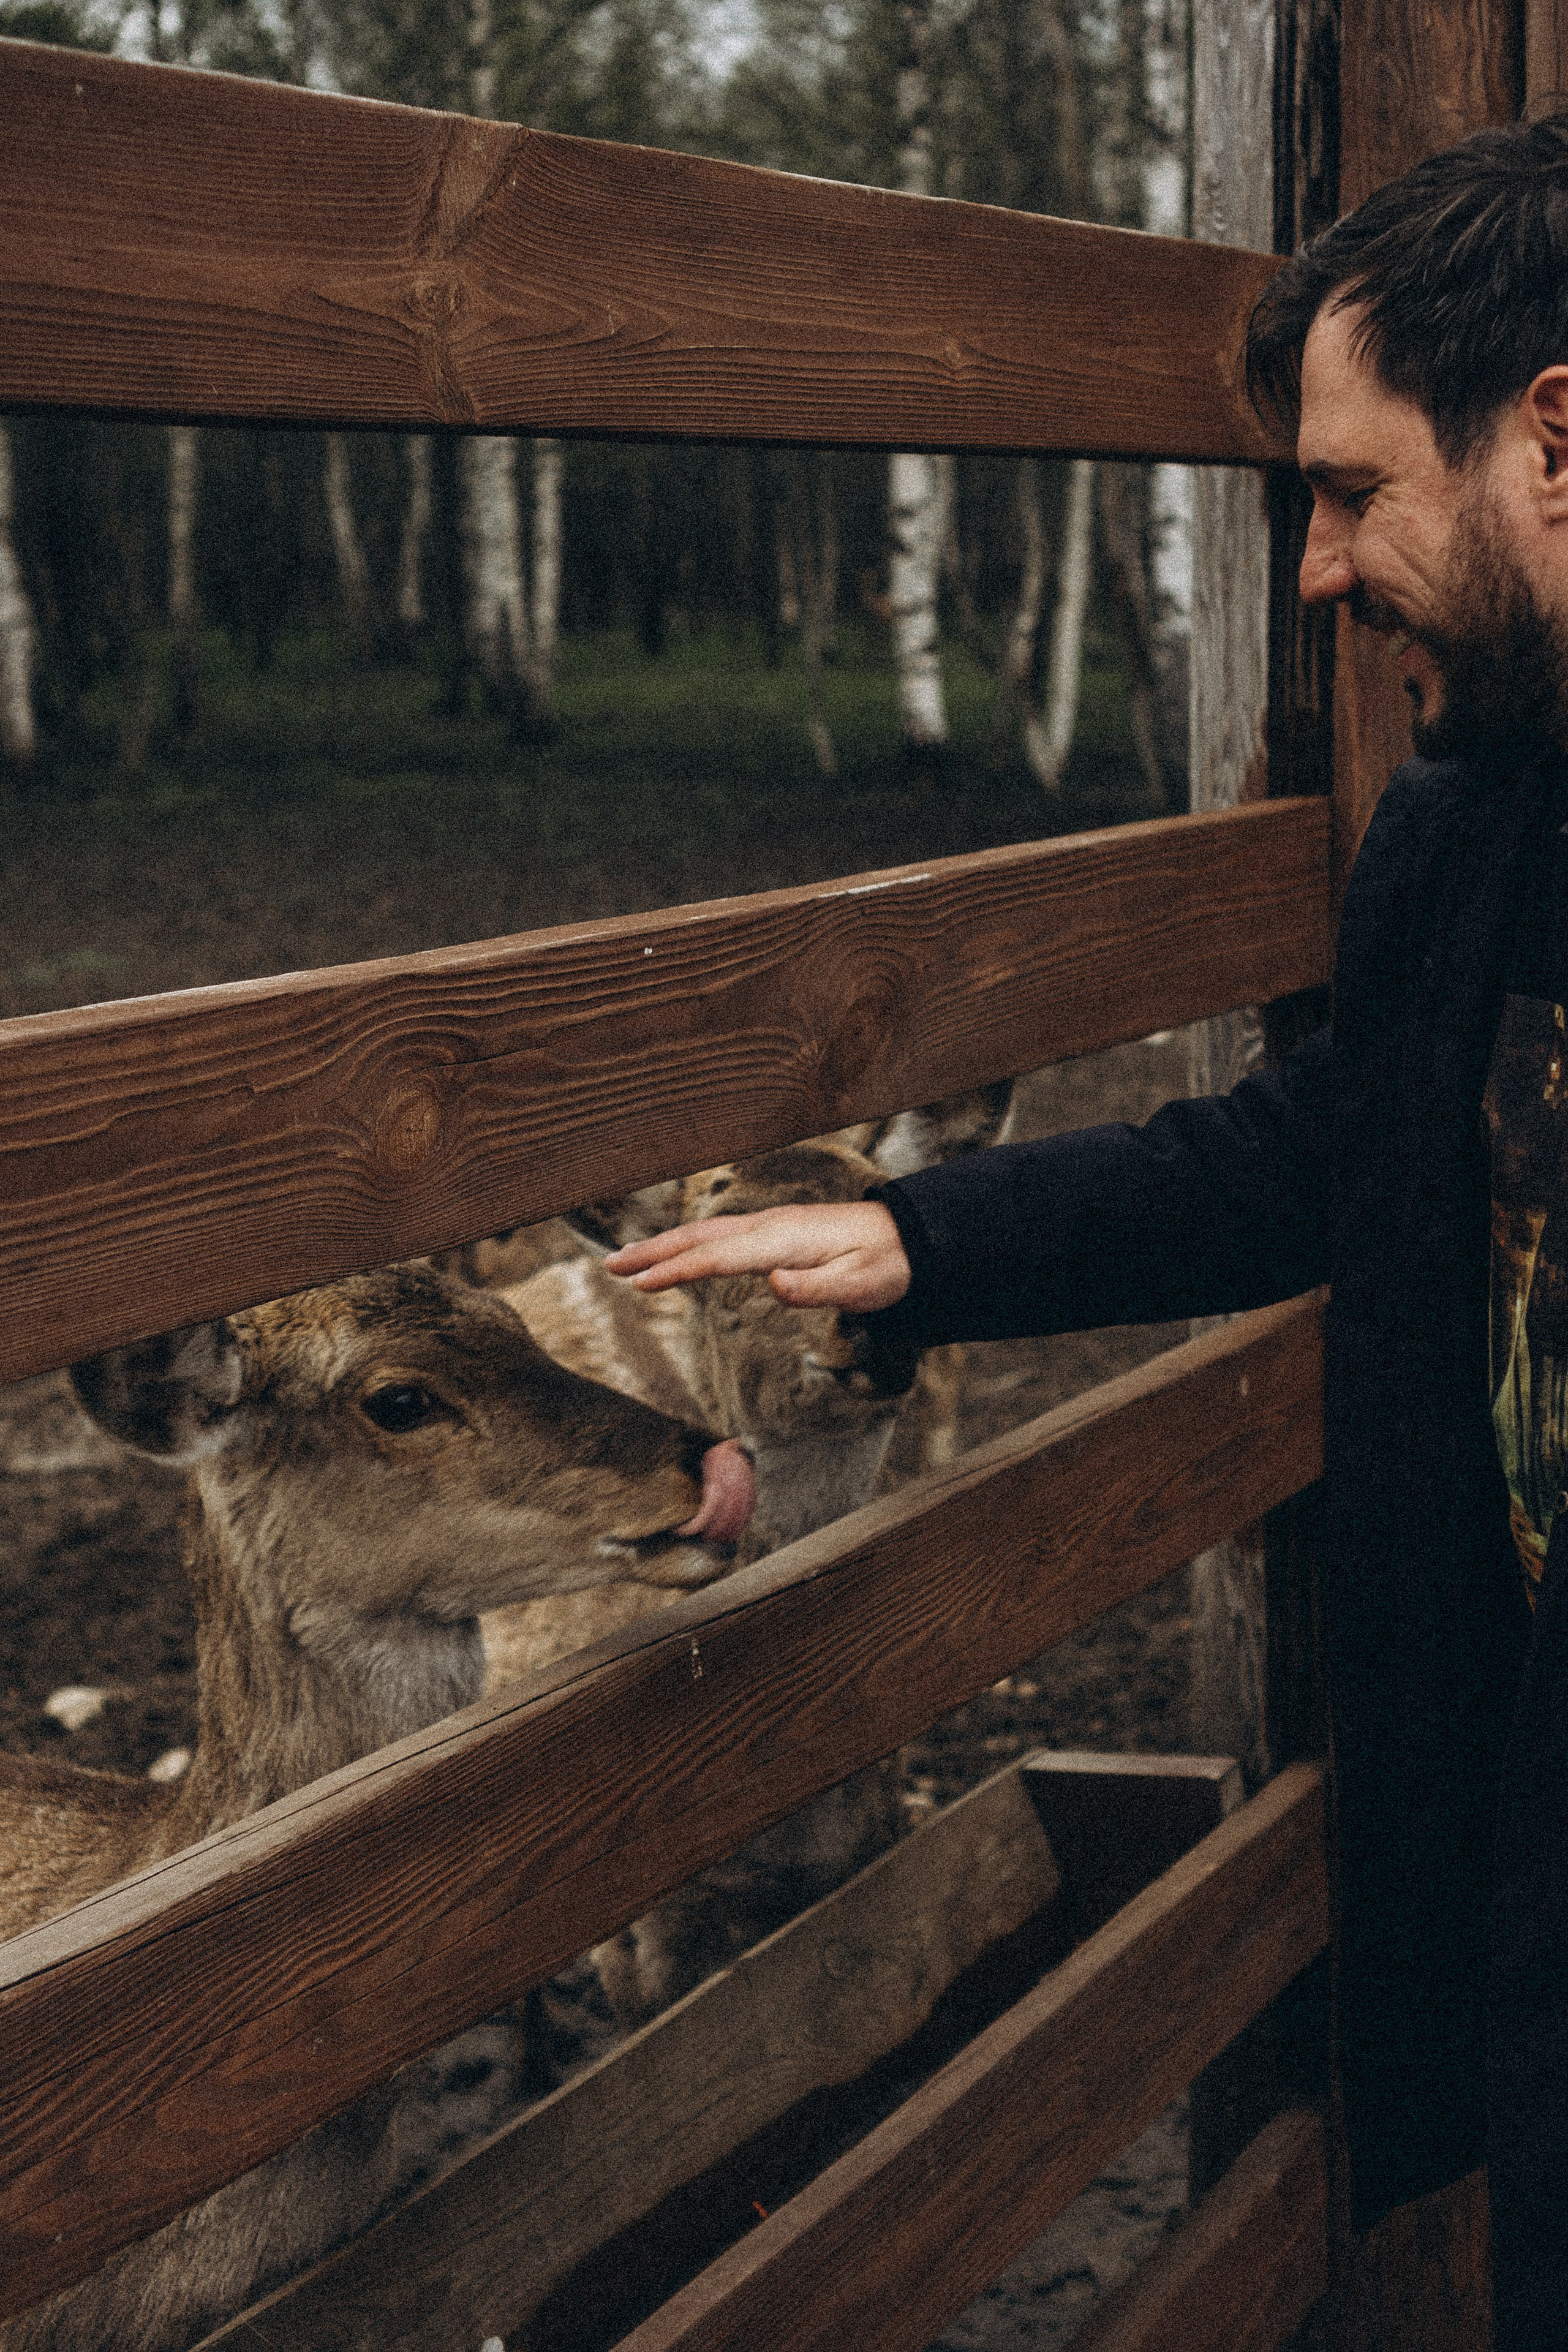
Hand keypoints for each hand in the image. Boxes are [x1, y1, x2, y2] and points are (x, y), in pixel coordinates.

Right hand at [604, 1202, 911, 1311]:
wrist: (912, 1238)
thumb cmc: (888, 1265)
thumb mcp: (861, 1285)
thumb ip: (816, 1288)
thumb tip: (773, 1284)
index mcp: (785, 1239)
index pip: (719, 1257)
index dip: (678, 1271)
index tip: (641, 1285)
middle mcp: (771, 1226)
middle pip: (701, 1238)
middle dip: (654, 1252)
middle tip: (611, 1267)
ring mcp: (771, 1225)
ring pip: (707, 1234)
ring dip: (665, 1245)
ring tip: (627, 1260)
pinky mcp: (775, 1231)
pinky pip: (721, 1236)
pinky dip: (689, 1243)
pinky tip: (676, 1254)